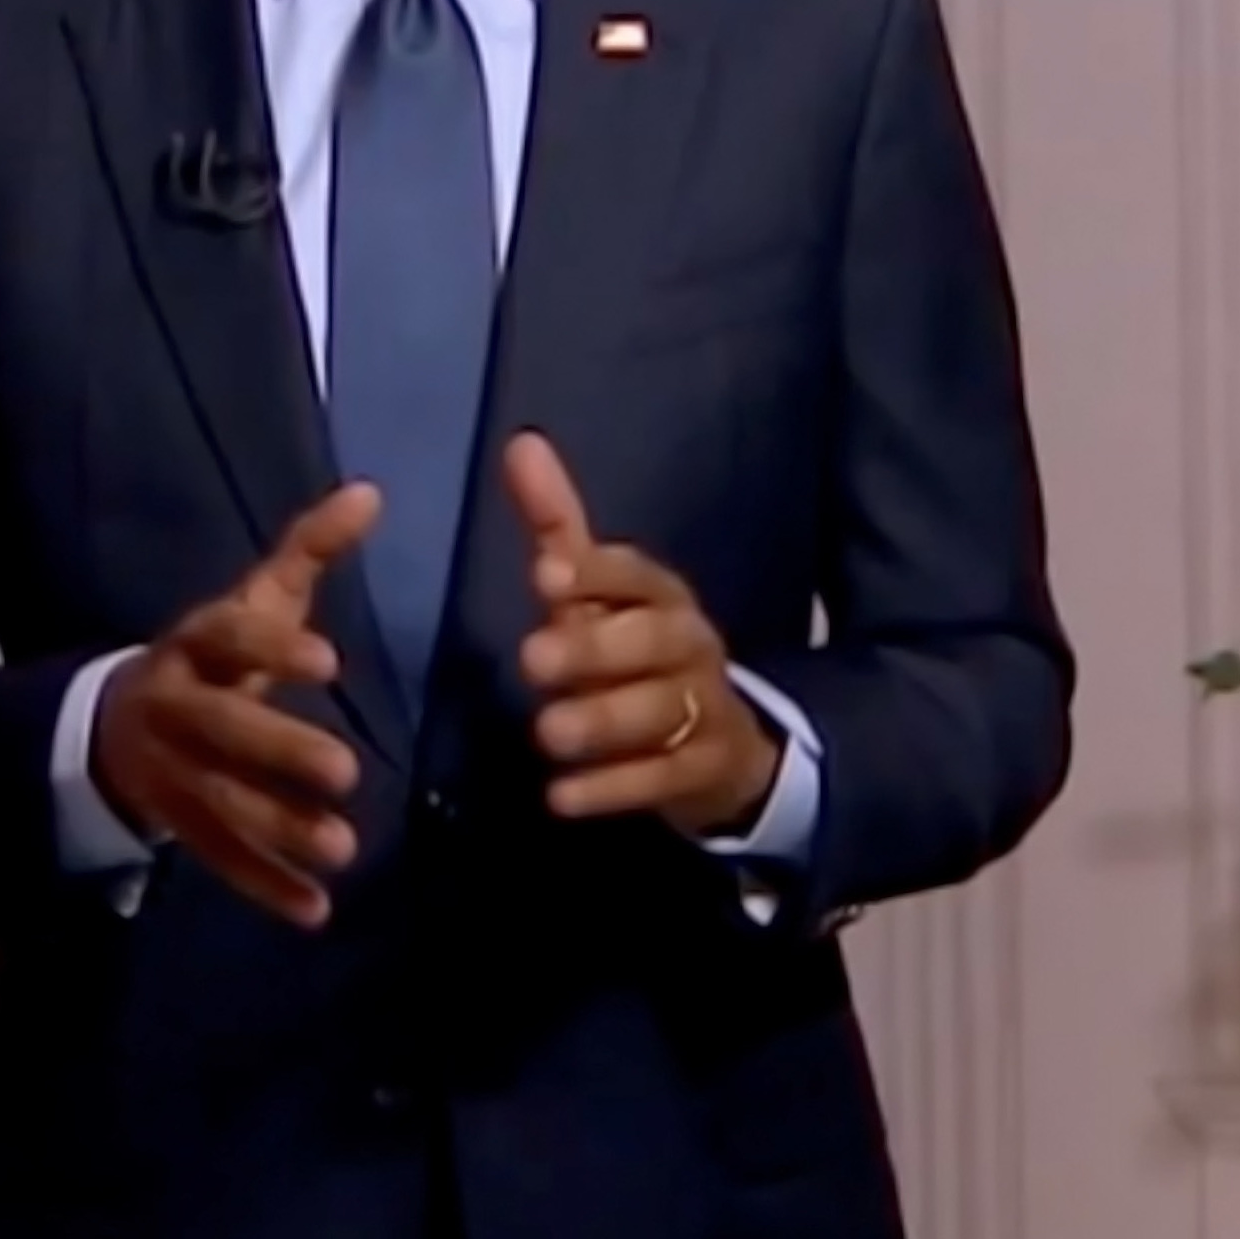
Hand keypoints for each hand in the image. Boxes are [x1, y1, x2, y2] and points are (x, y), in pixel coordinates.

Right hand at [93, 482, 379, 929]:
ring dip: (279, 829)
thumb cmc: (214, 653)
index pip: (227, 640)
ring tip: (345, 850)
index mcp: (194, 643)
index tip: (331, 663)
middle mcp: (174, 707)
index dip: (272, 650)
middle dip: (280, 752)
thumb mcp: (254, 598)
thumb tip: (371, 491)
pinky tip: (315, 910)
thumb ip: (310, 550)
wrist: (117, 721)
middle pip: (222, 730)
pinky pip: (218, 857)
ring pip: (220, 801)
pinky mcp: (177, 824)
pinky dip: (264, 887)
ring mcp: (169, 772)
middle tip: (347, 771)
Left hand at [506, 433, 780, 837]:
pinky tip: (562, 796)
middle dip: (595, 649)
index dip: (596, 573)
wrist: (719, 741)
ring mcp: (703, 708)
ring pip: (660, 711)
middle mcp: (689, 644)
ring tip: (546, 733)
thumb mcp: (595, 590)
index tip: (544, 576)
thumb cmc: (633, 651)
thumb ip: (556, 524)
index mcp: (660, 594)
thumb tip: (520, 442)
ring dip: (602, 722)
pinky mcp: (702, 769)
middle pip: (652, 641)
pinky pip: (662, 779)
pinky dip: (613, 790)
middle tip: (532, 660)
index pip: (636, 574)